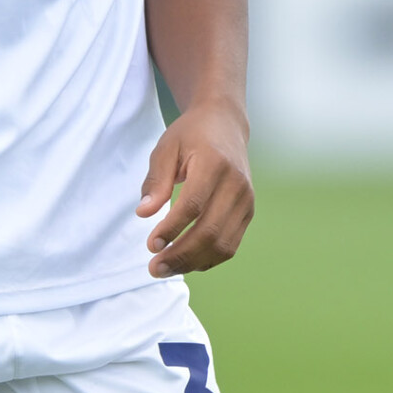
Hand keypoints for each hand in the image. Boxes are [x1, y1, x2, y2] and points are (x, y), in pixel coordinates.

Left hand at [138, 101, 254, 276]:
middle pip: (210, 231)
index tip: (150, 245)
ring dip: (193, 263)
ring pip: (223, 244)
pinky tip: (185, 262)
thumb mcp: (166, 148)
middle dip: (180, 255)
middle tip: (154, 268)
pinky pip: (230, 245)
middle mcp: (236, 184)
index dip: (172, 229)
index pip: (194, 205)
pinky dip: (208, 259)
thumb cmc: (191, 135)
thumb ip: (156, 181)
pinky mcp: (248, 211)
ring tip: (166, 269)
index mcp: (215, 163)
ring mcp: (246, 200)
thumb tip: (144, 214)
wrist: (225, 123)